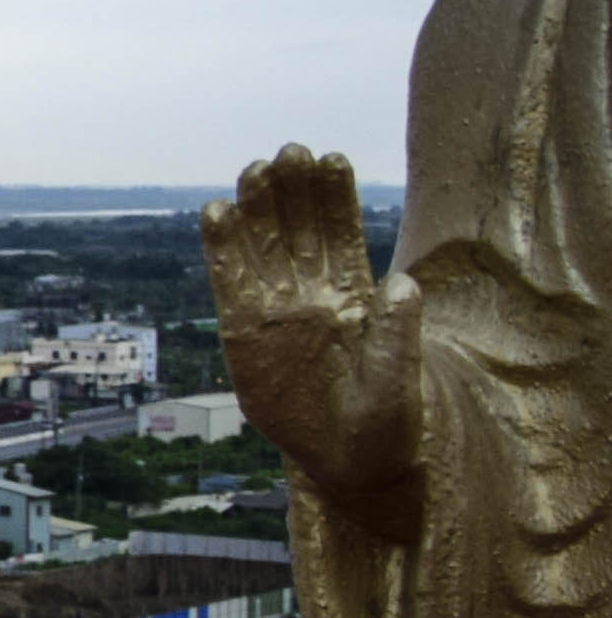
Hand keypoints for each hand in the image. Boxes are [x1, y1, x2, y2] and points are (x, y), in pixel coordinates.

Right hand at [203, 145, 418, 501]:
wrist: (348, 465)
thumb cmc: (386, 427)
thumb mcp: (402, 383)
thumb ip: (398, 333)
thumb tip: (402, 282)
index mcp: (357, 299)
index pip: (343, 236)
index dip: (335, 199)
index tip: (330, 159)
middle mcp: (314, 295)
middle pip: (299, 230)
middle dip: (294, 190)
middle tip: (289, 152)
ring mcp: (276, 311)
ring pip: (263, 246)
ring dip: (258, 207)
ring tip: (254, 169)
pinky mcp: (242, 332)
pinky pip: (228, 282)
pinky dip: (222, 249)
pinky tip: (216, 213)